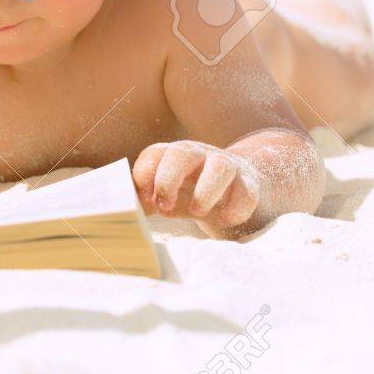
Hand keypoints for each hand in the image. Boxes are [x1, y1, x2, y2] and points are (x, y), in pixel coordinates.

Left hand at [132, 141, 258, 236]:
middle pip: (181, 153)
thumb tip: (126, 210)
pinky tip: (224, 220)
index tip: (145, 201)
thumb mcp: (166, 192)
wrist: (235, 184)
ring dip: (206, 190)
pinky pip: (246, 191)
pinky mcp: (248, 183)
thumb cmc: (191, 190)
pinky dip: (236, 208)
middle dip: (168, 179)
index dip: (145, 175)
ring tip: (197, 213)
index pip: (154, 154)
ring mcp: (225, 166)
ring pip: (220, 166)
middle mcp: (199, 155)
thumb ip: (144, 198)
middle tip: (164, 207)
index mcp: (173, 155)